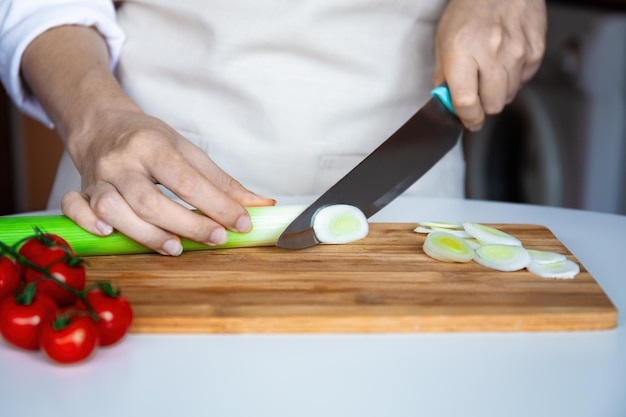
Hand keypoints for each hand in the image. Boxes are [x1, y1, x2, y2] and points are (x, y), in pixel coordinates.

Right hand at [62, 109, 274, 255]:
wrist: (103, 126)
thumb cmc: (150, 141)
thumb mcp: (188, 152)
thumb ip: (222, 182)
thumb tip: (261, 205)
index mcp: (152, 144)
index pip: (187, 180)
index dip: (216, 205)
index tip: (241, 223)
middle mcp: (122, 161)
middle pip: (151, 201)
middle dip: (188, 225)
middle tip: (216, 239)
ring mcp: (97, 178)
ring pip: (113, 210)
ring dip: (145, 234)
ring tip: (175, 247)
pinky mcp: (80, 190)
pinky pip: (74, 208)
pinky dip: (88, 223)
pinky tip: (110, 235)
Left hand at [434, 0, 546, 130]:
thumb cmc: (468, 9)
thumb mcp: (443, 41)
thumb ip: (443, 77)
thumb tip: (447, 105)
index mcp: (463, 52)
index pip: (467, 102)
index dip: (467, 118)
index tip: (467, 121)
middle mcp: (491, 53)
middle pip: (492, 105)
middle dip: (483, 106)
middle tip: (476, 95)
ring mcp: (517, 52)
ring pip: (509, 96)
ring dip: (498, 92)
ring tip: (489, 71)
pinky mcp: (535, 50)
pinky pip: (524, 81)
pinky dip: (514, 79)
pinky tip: (505, 61)